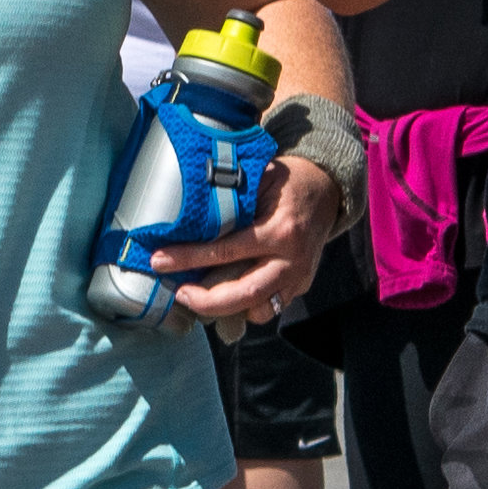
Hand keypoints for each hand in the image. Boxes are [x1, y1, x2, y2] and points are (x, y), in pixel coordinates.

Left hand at [161, 151, 336, 336]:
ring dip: (226, 310)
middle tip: (179, 293)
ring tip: (198, 298)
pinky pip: (270, 307)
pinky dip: (246, 308)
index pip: (225, 251)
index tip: (159, 261)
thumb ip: (233, 197)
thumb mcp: (261, 178)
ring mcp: (298, 277)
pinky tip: (227, 297)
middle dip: (206, 301)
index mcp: (279, 230)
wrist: (327, 190)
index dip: (188, 258)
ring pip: (259, 310)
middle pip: (244, 293)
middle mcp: (291, 259)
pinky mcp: (301, 286)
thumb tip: (188, 211)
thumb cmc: (288, 180)